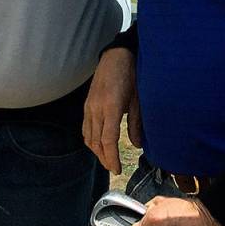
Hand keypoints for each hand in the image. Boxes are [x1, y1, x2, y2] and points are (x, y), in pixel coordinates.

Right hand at [83, 48, 141, 173]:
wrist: (117, 55)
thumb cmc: (132, 75)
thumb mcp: (139, 99)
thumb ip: (137, 123)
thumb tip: (138, 145)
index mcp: (111, 107)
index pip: (108, 140)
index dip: (112, 158)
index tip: (117, 169)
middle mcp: (96, 109)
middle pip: (96, 142)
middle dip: (104, 158)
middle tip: (113, 169)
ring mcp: (89, 107)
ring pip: (89, 137)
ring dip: (97, 151)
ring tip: (107, 160)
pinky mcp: (87, 104)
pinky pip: (86, 128)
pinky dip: (91, 140)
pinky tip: (98, 144)